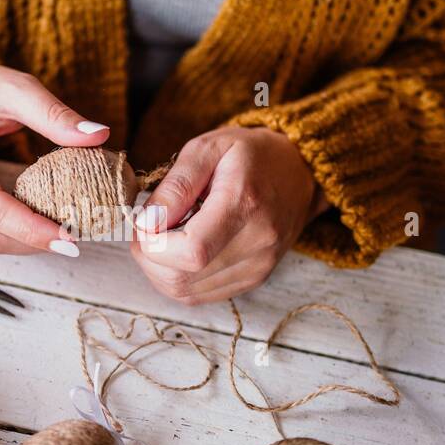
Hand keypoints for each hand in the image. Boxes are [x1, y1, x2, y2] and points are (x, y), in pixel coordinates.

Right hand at [0, 59, 108, 255]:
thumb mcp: (16, 88)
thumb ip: (55, 114)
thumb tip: (98, 135)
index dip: (29, 228)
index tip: (68, 236)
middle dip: (32, 242)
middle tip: (75, 242)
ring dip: (24, 243)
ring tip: (63, 235)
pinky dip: (13, 234)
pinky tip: (41, 226)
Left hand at [131, 126, 326, 303]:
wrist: (299, 173)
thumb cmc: (251, 155)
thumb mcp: (209, 148)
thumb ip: (176, 185)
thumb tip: (146, 222)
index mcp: (245, 205)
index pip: (190, 251)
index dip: (153, 243)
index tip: (145, 220)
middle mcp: (257, 244)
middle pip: (182, 278)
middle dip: (148, 257)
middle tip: (147, 227)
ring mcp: (257, 268)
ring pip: (185, 292)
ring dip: (159, 269)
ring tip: (164, 236)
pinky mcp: (253, 280)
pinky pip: (199, 295)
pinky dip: (177, 276)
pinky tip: (180, 250)